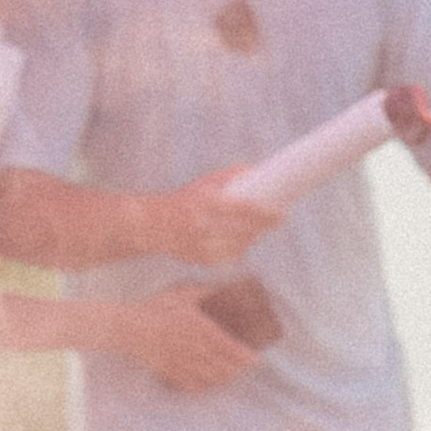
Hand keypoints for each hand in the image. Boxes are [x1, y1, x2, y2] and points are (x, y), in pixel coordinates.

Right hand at [114, 286, 260, 392]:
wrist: (128, 329)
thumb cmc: (157, 308)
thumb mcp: (184, 295)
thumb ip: (206, 293)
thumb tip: (225, 288)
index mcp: (201, 330)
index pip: (230, 349)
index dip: (246, 357)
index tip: (257, 359)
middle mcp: (195, 350)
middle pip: (225, 367)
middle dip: (239, 369)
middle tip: (247, 365)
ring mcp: (183, 365)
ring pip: (212, 378)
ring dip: (226, 377)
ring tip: (233, 373)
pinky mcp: (171, 374)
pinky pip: (194, 386)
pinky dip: (206, 386)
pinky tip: (210, 382)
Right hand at [147, 169, 269, 266]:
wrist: (151, 226)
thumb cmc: (183, 199)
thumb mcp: (204, 183)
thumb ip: (230, 176)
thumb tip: (257, 169)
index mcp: (204, 203)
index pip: (241, 210)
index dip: (263, 214)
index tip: (279, 213)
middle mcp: (203, 226)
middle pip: (243, 230)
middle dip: (263, 226)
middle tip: (277, 219)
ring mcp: (202, 246)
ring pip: (239, 246)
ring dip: (253, 237)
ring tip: (262, 228)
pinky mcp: (200, 260)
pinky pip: (228, 256)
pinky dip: (238, 249)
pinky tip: (245, 241)